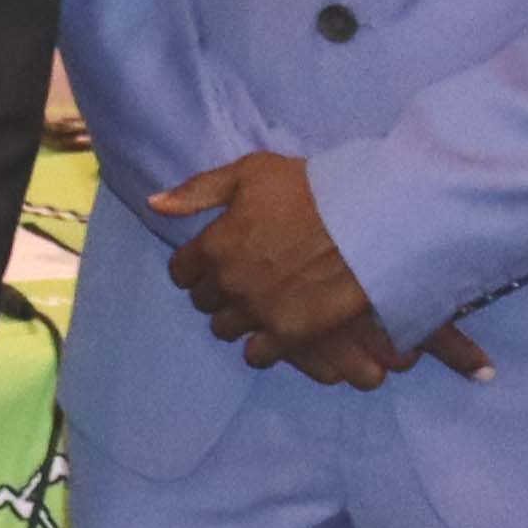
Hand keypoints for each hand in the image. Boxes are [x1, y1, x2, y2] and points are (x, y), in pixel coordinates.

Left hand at [152, 153, 462, 388]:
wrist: (373, 219)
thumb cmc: (313, 189)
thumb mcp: (251, 173)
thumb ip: (199, 191)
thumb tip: (155, 204)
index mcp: (214, 245)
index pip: (181, 271)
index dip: (196, 266)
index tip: (215, 261)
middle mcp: (228, 283)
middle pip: (203, 301)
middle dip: (217, 290)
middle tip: (244, 279)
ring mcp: (258, 311)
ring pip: (225, 328)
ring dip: (237, 317)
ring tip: (261, 303)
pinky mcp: (290, 334)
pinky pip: (257, 354)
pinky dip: (261, 345)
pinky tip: (276, 328)